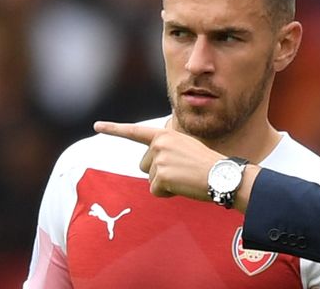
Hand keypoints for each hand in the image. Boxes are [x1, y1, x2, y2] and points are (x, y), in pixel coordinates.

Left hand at [93, 121, 222, 200]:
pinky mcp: (161, 175)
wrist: (222, 175)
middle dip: (159, 173)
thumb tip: (153, 161)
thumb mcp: (186, 148)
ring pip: (151, 180)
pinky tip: (184, 186)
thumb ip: (167, 149)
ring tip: (185, 178)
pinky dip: (168, 193)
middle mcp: (159, 144)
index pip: (136, 131)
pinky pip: (156, 191)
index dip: (114, 129)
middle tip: (182, 172)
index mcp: (166, 135)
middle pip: (144, 166)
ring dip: (165, 184)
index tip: (97, 126)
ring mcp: (159, 159)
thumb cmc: (207, 165)